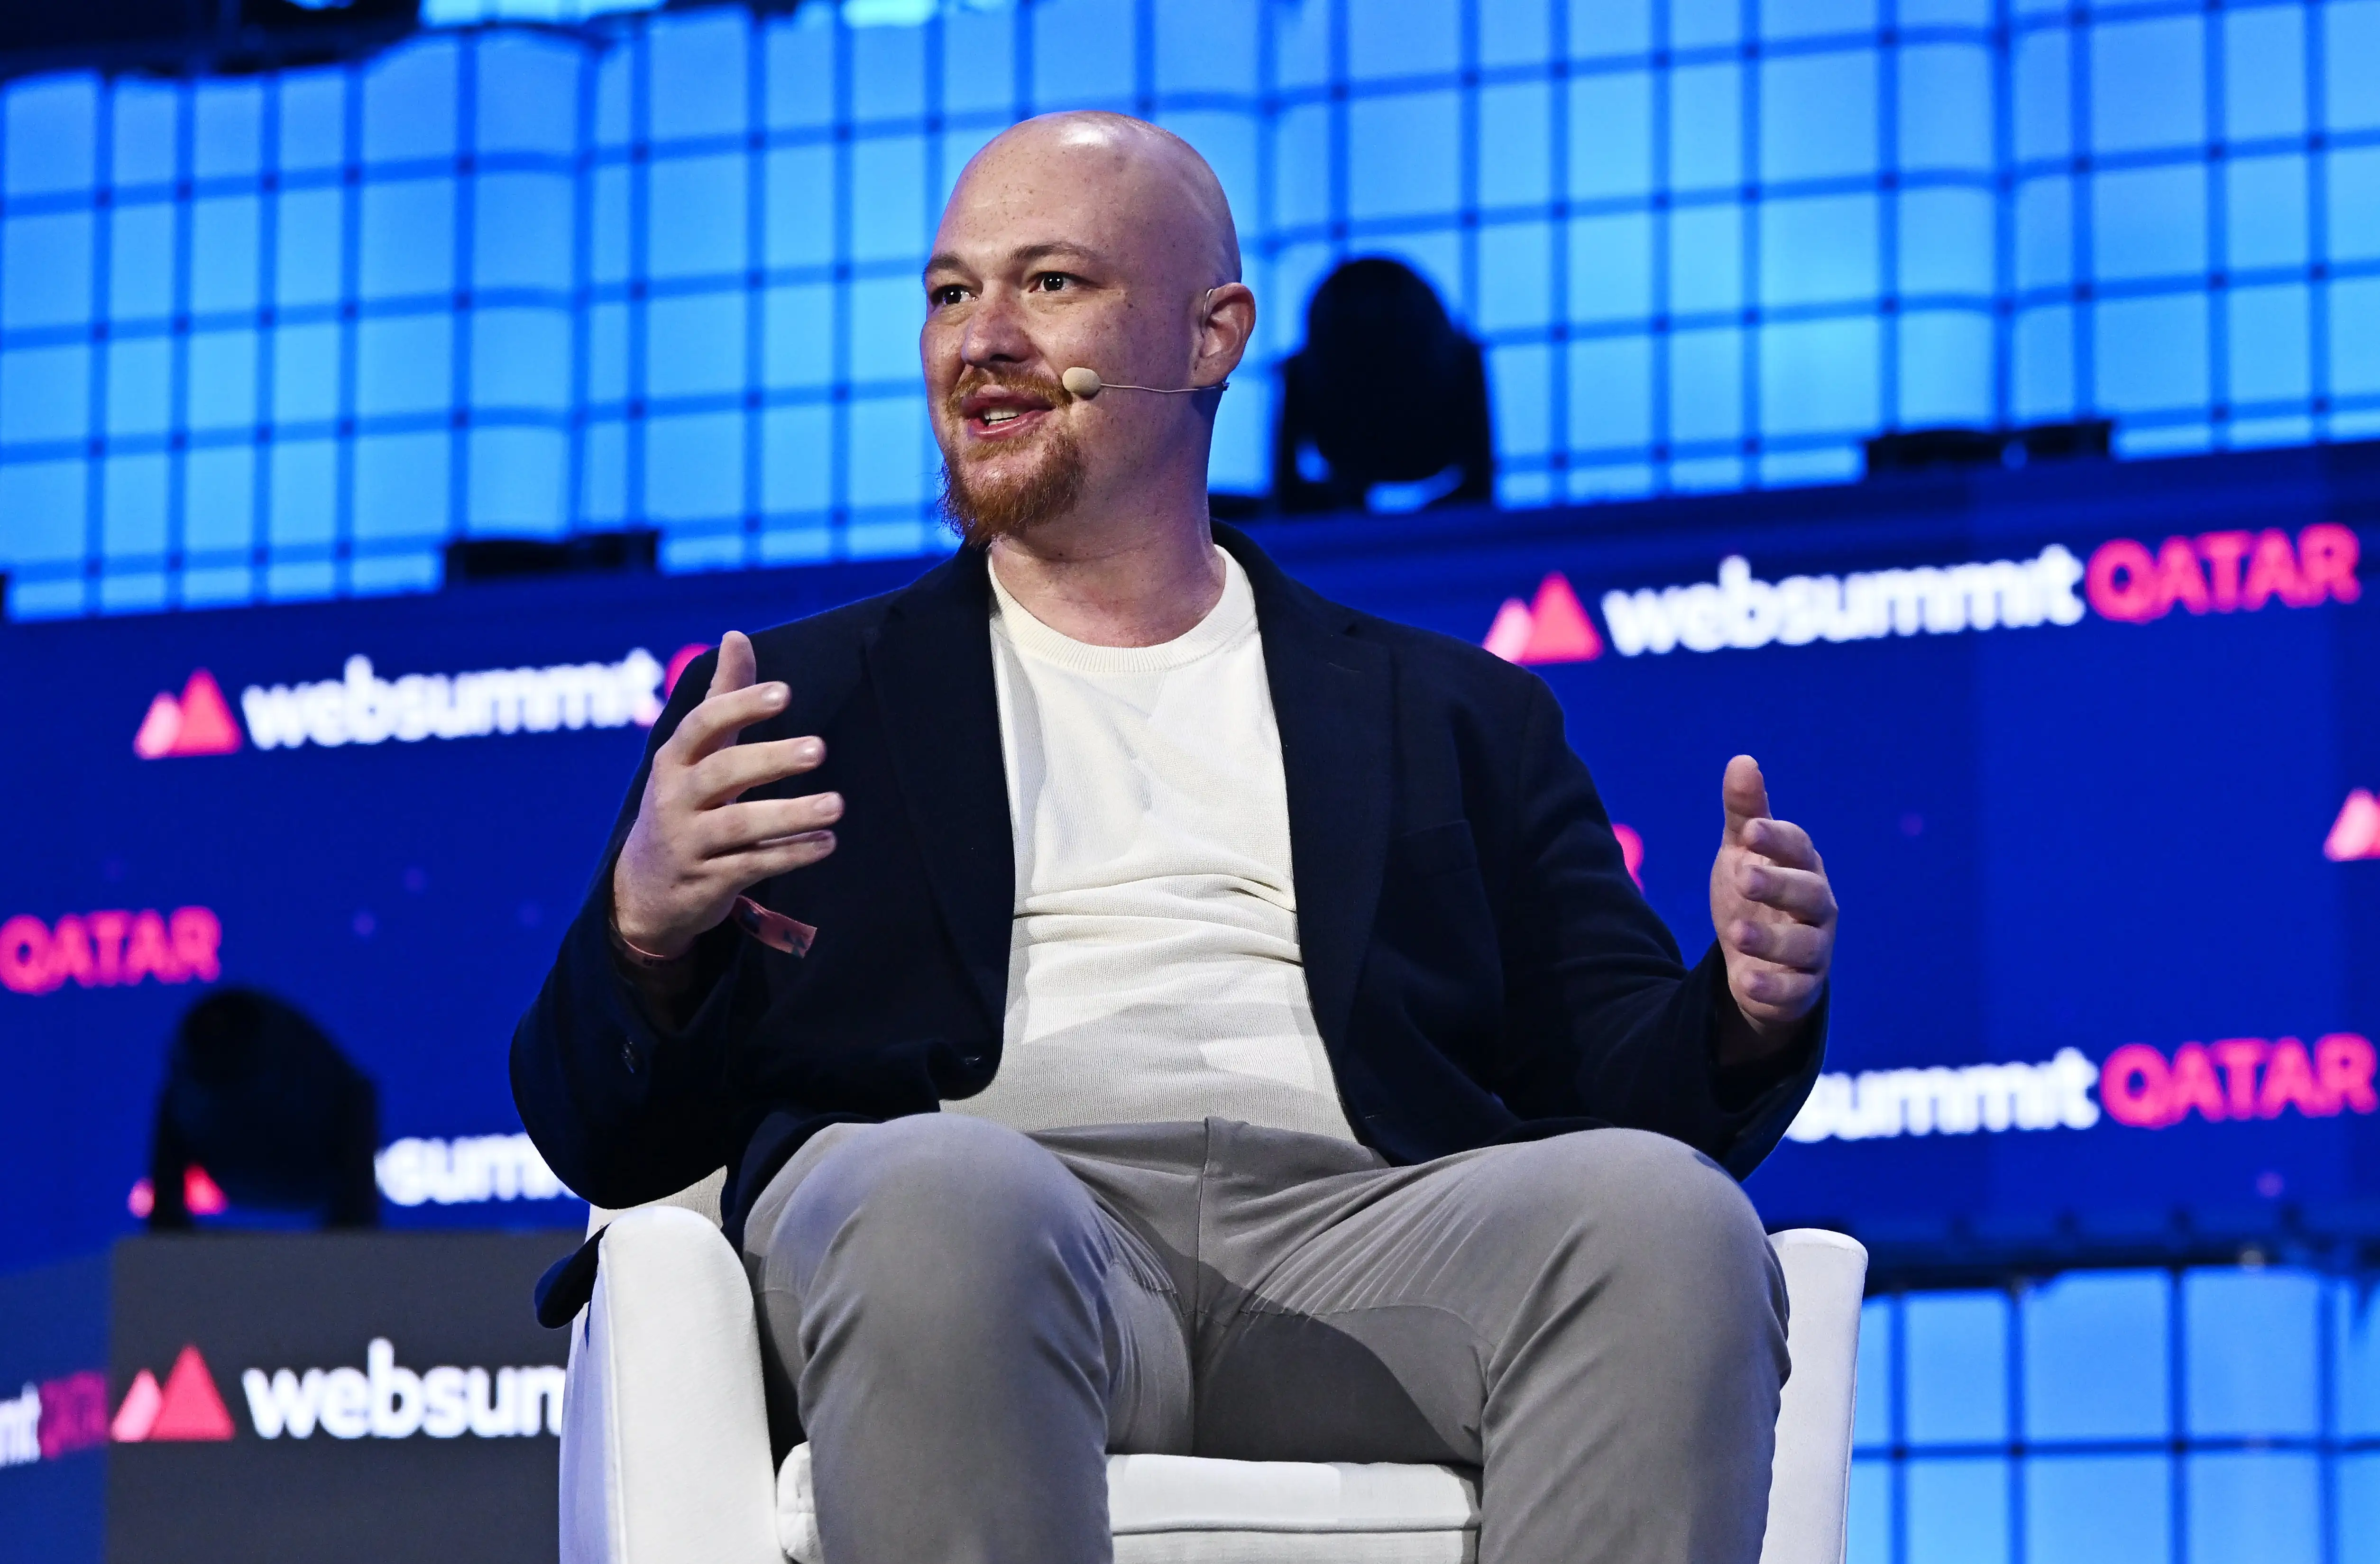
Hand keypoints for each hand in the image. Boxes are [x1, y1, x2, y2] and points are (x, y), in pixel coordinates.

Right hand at [611, 631, 840, 958]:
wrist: (644, 889)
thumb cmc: (684, 802)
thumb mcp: (696, 753)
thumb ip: (722, 696)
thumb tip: (736, 635)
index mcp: (674, 760)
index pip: (702, 725)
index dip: (740, 705)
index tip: (783, 692)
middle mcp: (675, 798)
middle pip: (722, 773)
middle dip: (770, 759)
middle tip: (819, 747)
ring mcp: (689, 843)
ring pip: (739, 825)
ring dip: (790, 814)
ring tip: (836, 805)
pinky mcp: (707, 881)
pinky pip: (752, 866)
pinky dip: (790, 854)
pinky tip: (827, 843)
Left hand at [1709, 755, 1835, 1054]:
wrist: (1754, 958)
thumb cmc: (1754, 894)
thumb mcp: (1743, 853)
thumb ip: (1745, 813)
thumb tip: (1742, 760)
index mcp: (1802, 867)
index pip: (1798, 848)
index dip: (1776, 838)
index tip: (1749, 830)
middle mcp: (1816, 907)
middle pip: (1808, 894)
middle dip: (1778, 885)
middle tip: (1742, 876)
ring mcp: (1813, 950)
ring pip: (1804, 946)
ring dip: (1771, 939)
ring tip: (1735, 933)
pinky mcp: (1801, 989)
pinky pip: (1793, 991)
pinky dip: (1771, 986)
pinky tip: (1744, 980)